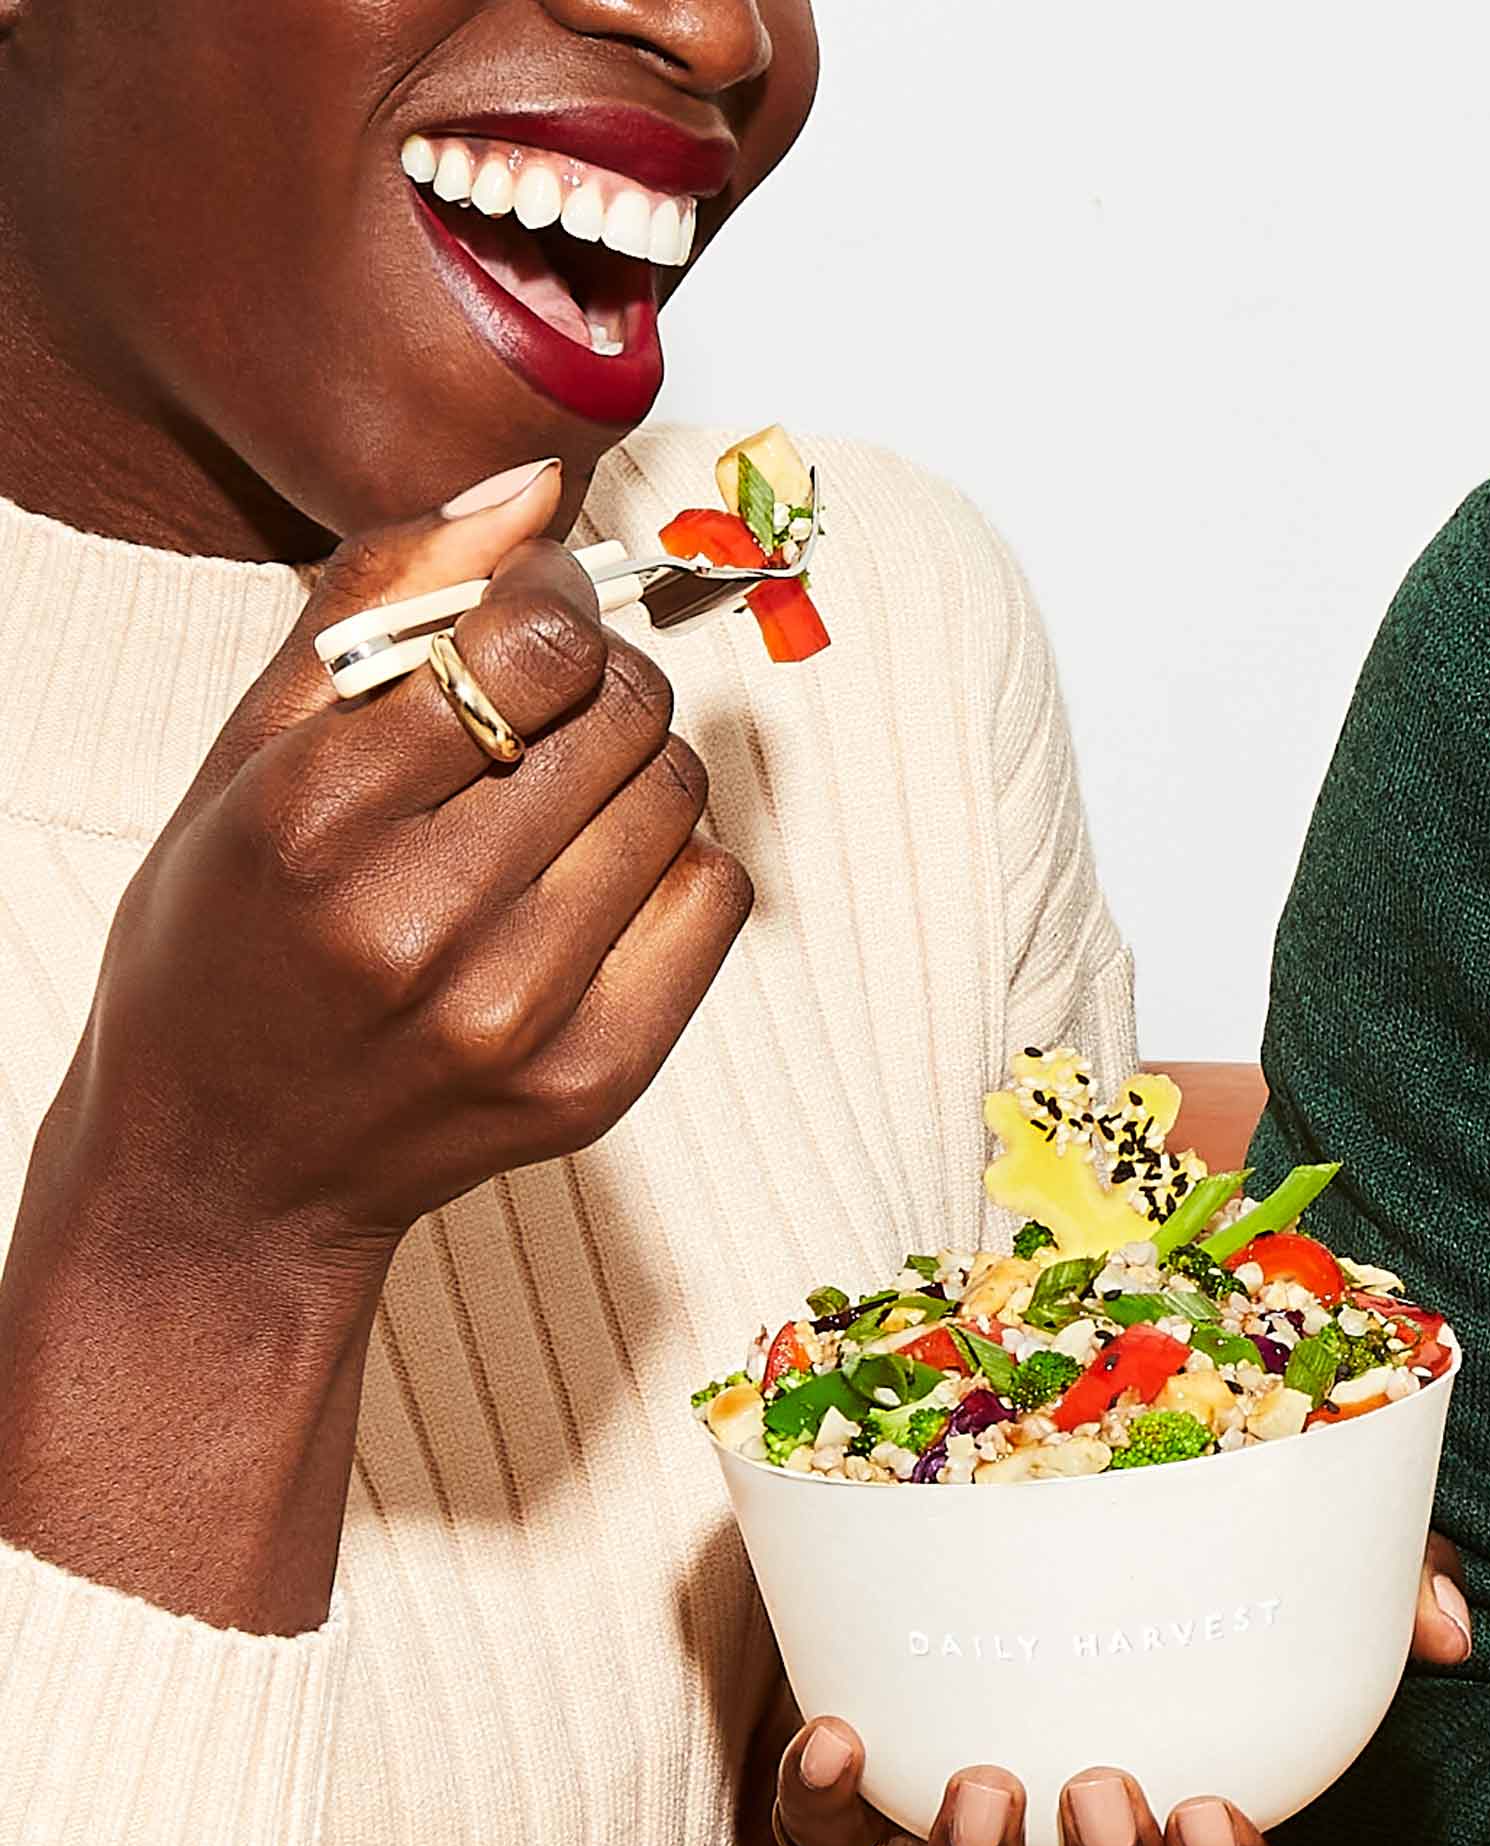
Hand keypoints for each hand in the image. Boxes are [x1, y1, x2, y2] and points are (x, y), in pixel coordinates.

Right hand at [79, 462, 749, 1260]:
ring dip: (639, 768)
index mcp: (313, 824)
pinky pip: (716, 899)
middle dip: (601, 679)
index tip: (532, 610)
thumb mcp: (249, 756)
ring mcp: (518, 1016)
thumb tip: (533, 487)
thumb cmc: (229, 939)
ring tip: (557, 796)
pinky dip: (674, 863)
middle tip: (547, 704)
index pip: (530, 645)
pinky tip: (592, 879)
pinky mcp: (595, 1082)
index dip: (553, 601)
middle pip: (628, 714)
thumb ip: (382, 602)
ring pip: (681, 799)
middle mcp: (420, 926)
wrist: (229, 1171)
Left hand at [767, 1533, 1472, 1845]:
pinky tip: (833, 1737)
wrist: (932, 1553)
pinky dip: (824, 1801)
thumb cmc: (1130, 1582)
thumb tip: (1445, 1628)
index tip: (1216, 1813)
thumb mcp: (1264, 1557)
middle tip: (1106, 1795)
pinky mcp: (841, 1836)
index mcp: (1172, 1814)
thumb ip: (1377, 1579)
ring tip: (985, 1791)